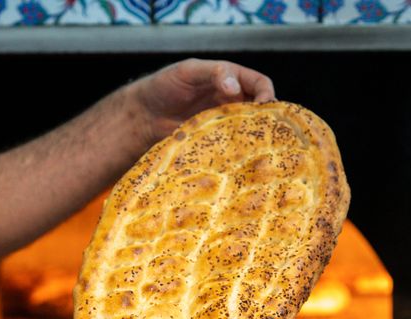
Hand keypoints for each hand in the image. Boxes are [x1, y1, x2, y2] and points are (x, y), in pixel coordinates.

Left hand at [130, 58, 275, 146]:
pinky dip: (238, 149)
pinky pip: (233, 145)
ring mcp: (224, 122)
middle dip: (265, 118)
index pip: (260, 84)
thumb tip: (234, 87)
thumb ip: (213, 74)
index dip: (266, 94)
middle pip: (260, 109)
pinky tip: (237, 155)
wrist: (144, 114)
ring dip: (253, 136)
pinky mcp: (215, 140)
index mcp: (230, 78)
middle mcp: (232, 100)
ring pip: (249, 129)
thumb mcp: (188, 72)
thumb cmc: (163, 86)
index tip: (264, 106)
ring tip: (253, 145)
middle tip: (263, 130)